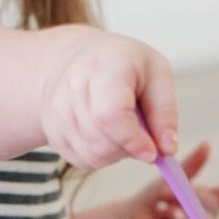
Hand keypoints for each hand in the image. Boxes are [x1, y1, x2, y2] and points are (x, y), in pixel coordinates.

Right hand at [40, 29, 178, 169]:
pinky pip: (81, 159)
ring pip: (91, 154)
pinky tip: (106, 133)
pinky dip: (101, 156)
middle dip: (129, 148)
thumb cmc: (124, 65)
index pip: (110, 114)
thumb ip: (165, 112)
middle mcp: (73, 84)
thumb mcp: (157, 73)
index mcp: (105, 65)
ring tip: (124, 129)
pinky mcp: (51, 130)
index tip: (152, 152)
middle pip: (101, 140)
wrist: (77, 59)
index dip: (132, 140)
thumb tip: (167, 149)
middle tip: (143, 135)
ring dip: (116, 153)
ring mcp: (56, 109)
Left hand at [128, 142, 218, 218]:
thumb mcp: (172, 180)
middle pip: (212, 204)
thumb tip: (208, 144)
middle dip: (192, 196)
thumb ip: (192, 166)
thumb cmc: (151, 200)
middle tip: (164, 191)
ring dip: (184, 209)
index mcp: (206, 202)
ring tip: (162, 203)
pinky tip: (171, 215)